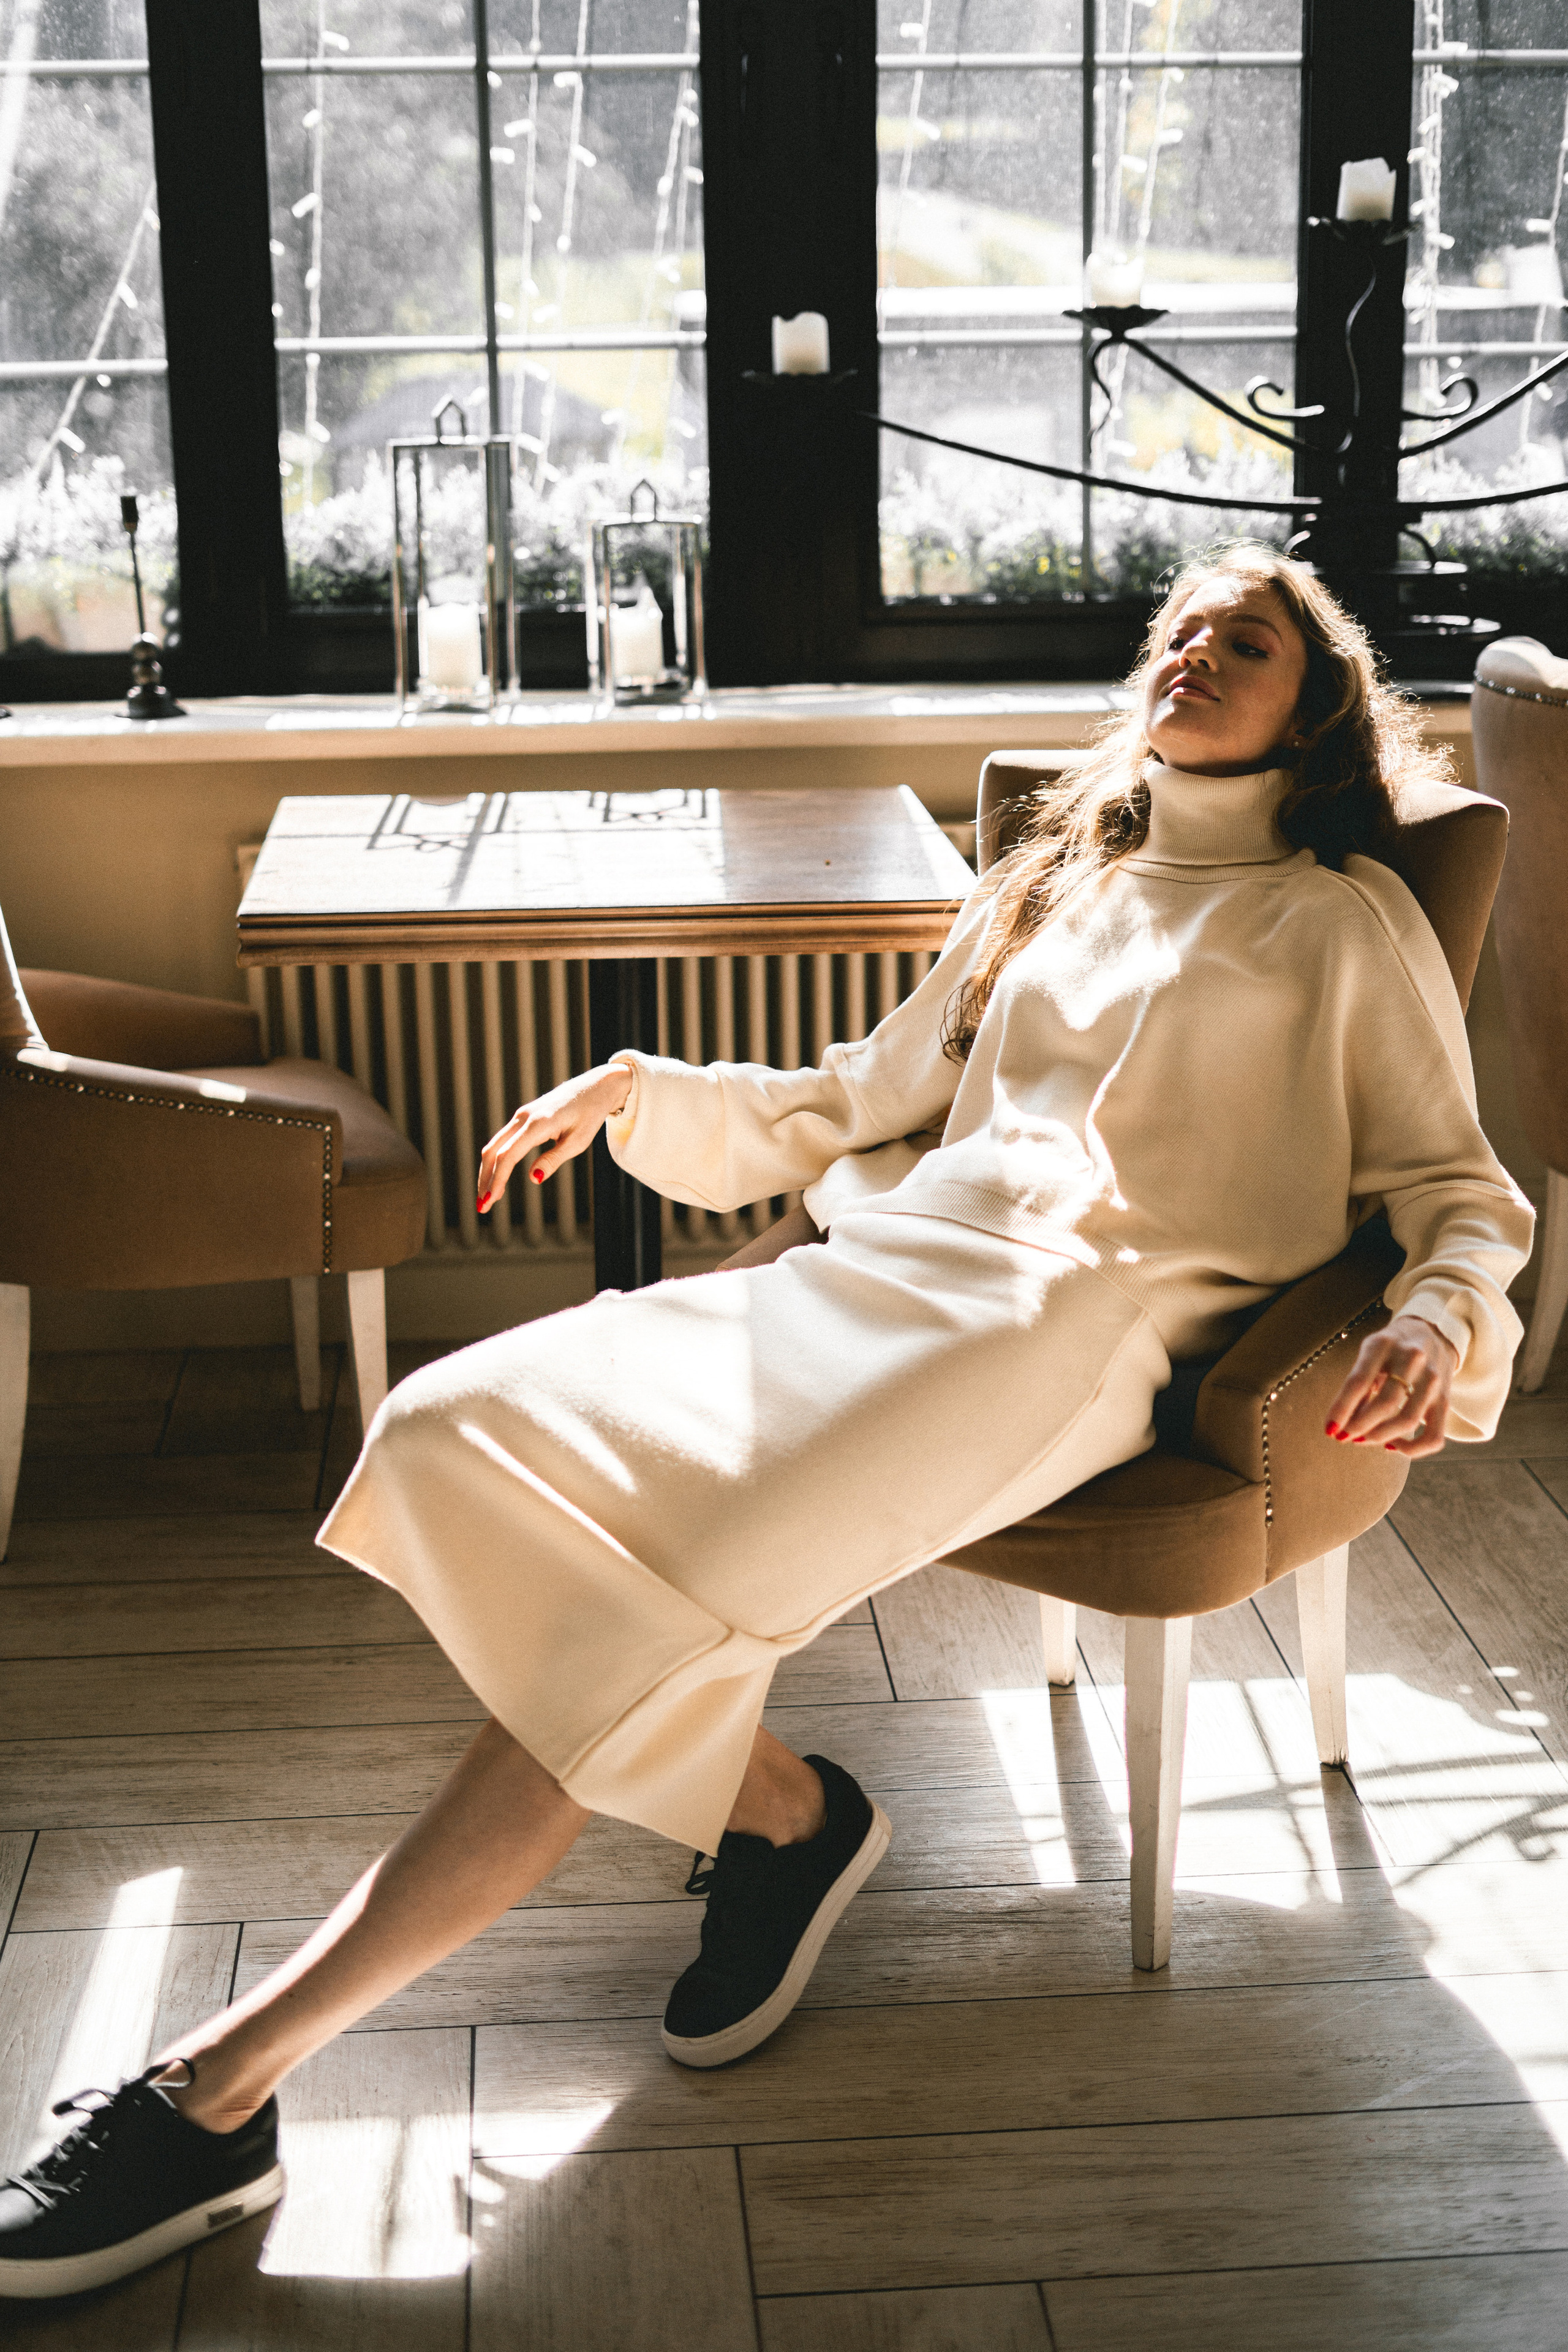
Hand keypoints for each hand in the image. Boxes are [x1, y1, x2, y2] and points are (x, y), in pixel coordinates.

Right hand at [476, 1061, 632, 1211]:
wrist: (592, 1088)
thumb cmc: (589, 1116)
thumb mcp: (578, 1142)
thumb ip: (554, 1159)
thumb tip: (533, 1179)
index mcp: (539, 1123)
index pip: (508, 1155)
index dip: (498, 1179)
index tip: (491, 1200)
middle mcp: (524, 1117)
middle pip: (494, 1151)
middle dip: (485, 1180)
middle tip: (482, 1207)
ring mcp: (521, 1116)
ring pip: (494, 1146)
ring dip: (488, 1172)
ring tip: (487, 1198)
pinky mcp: (522, 1118)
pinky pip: (502, 1141)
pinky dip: (496, 1161)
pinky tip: (497, 1178)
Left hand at [1324, 1313, 1457, 1459]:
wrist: (1433, 1333)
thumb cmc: (1391, 1348)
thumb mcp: (1370, 1353)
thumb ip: (1358, 1383)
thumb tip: (1343, 1423)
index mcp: (1383, 1344)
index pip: (1359, 1381)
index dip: (1341, 1409)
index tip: (1329, 1429)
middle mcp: (1412, 1359)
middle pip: (1385, 1404)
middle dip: (1359, 1426)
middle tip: (1344, 1435)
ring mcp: (1433, 1380)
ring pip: (1407, 1421)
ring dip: (1379, 1437)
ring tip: (1362, 1438)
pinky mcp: (1446, 1399)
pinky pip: (1433, 1437)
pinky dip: (1411, 1449)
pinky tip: (1391, 1444)